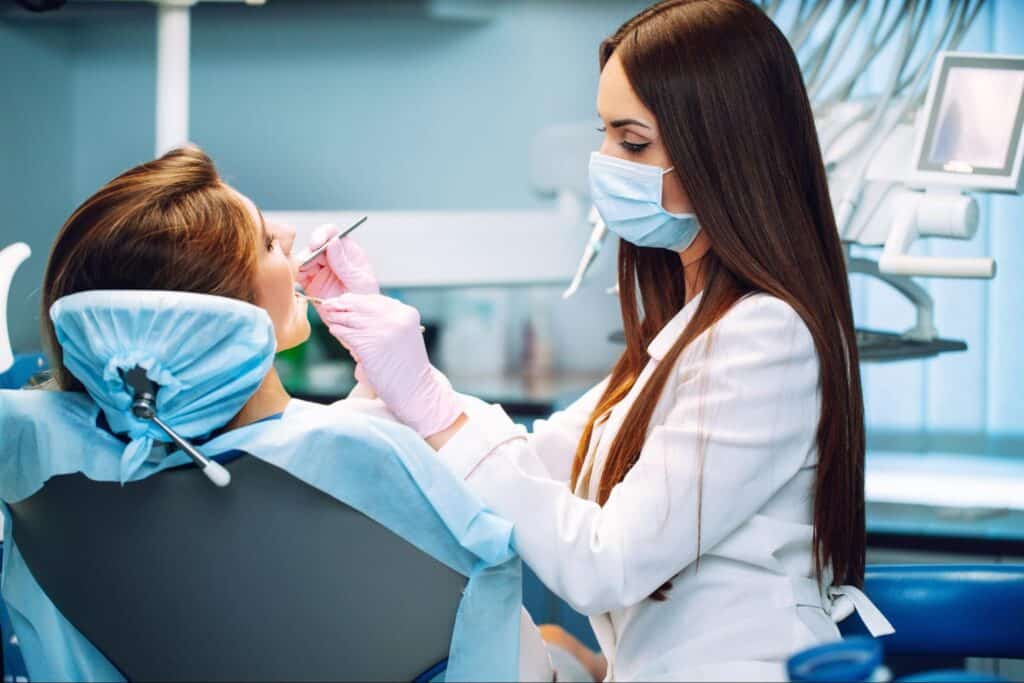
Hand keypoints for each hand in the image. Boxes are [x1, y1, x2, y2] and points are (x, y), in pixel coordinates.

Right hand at [296, 224, 379, 298]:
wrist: (356, 319)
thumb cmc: (365, 299)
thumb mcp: (359, 281)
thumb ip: (344, 263)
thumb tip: (333, 241)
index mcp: (347, 252)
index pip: (332, 233)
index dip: (321, 234)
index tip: (316, 244)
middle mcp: (331, 257)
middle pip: (313, 245)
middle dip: (309, 253)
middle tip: (307, 265)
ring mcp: (319, 269)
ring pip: (303, 259)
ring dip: (300, 265)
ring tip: (304, 276)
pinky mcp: (309, 282)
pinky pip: (298, 274)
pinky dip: (294, 275)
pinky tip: (298, 281)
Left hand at [318, 294, 461, 437]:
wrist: (416, 392)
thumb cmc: (406, 368)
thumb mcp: (402, 336)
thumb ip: (386, 321)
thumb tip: (356, 310)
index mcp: (406, 313)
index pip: (375, 299)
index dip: (356, 299)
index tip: (343, 301)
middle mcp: (396, 318)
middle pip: (361, 305)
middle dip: (343, 305)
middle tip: (329, 306)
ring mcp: (383, 330)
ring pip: (351, 317)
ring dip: (337, 317)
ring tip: (330, 318)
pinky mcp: (370, 344)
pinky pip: (347, 333)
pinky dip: (338, 330)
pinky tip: (334, 330)